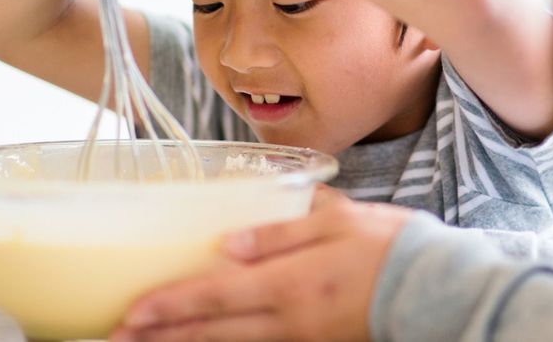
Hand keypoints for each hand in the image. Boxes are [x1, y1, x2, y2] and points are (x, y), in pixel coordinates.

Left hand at [109, 198, 412, 341]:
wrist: (436, 290)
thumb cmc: (388, 247)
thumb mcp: (337, 221)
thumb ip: (280, 232)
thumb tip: (227, 242)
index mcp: (291, 282)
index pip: (216, 297)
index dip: (170, 306)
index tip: (130, 313)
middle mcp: (288, 320)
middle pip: (213, 334)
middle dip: (161, 339)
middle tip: (117, 340)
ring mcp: (300, 340)